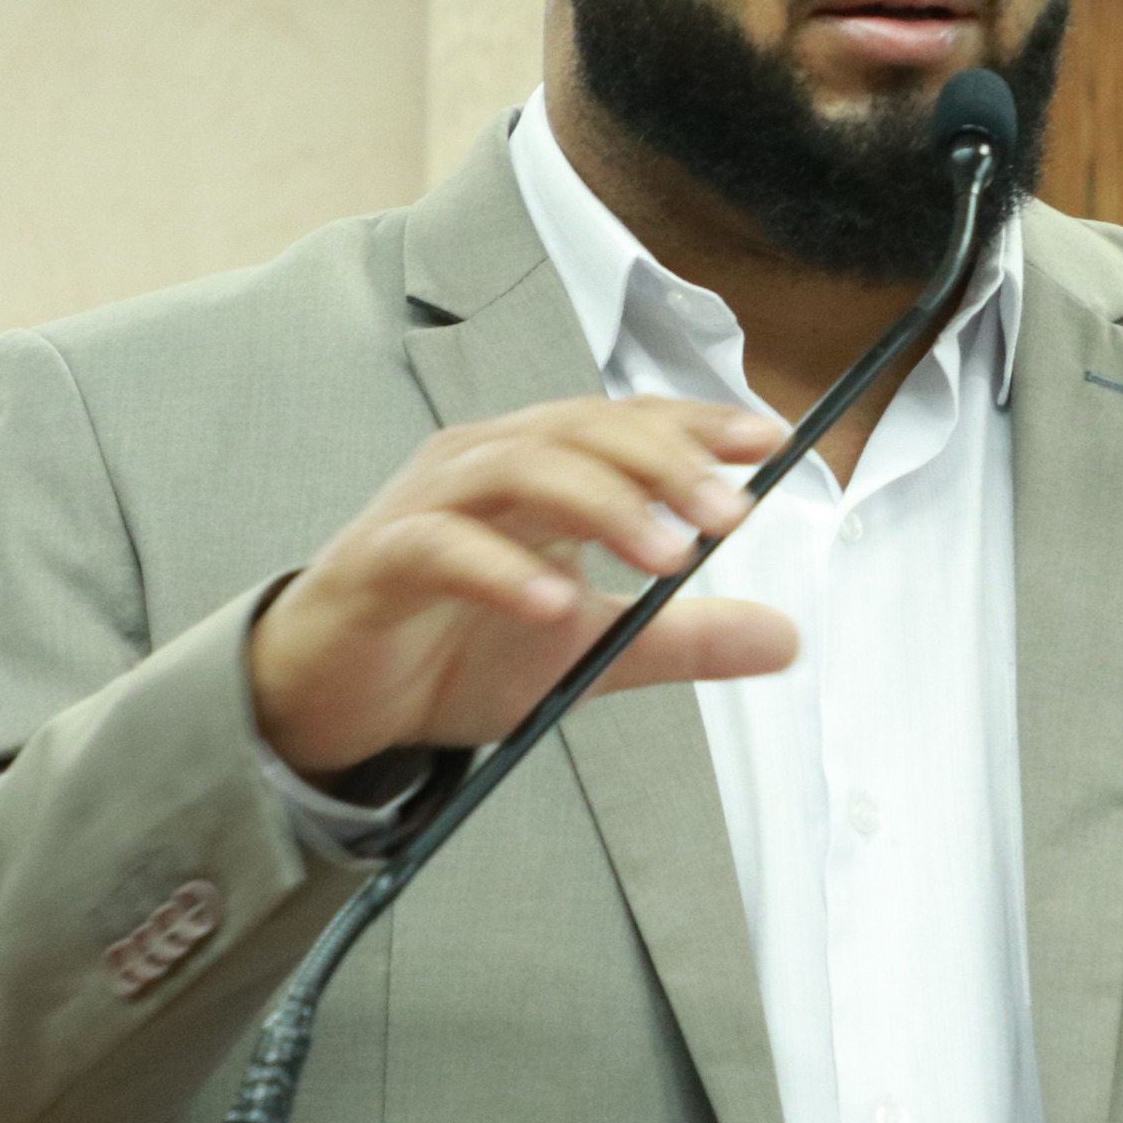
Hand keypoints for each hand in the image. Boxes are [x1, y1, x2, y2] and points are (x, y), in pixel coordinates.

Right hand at [249, 396, 801, 777]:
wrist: (337, 700)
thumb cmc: (454, 649)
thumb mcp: (591, 648)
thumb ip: (681, 637)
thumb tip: (785, 637)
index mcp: (535, 468)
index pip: (623, 423)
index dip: (694, 424)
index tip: (768, 443)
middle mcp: (482, 466)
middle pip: (580, 431)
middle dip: (664, 465)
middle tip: (730, 517)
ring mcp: (426, 506)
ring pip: (519, 470)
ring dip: (601, 505)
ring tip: (666, 559)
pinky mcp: (379, 561)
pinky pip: (441, 546)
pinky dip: (502, 569)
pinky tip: (555, 603)